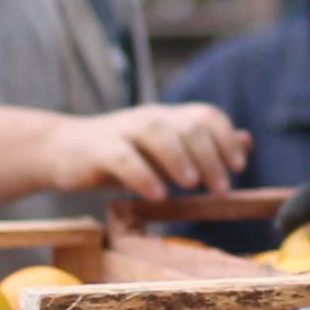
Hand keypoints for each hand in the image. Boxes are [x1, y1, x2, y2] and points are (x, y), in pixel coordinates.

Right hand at [43, 103, 250, 200]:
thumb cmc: (121, 156)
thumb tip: (247, 140)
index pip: (207, 115)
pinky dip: (143, 175)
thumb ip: (203, 146)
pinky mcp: (98, 149)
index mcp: (169, 118)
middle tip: (220, 188)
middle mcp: (150, 118)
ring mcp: (123, 130)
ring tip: (191, 184)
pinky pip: (123, 156)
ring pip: (157, 133)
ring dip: (180, 158)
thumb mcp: (165, 151)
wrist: (63, 150)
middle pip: (187, 126)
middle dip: (210, 157)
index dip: (227, 138)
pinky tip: (156, 195)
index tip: (238, 166)